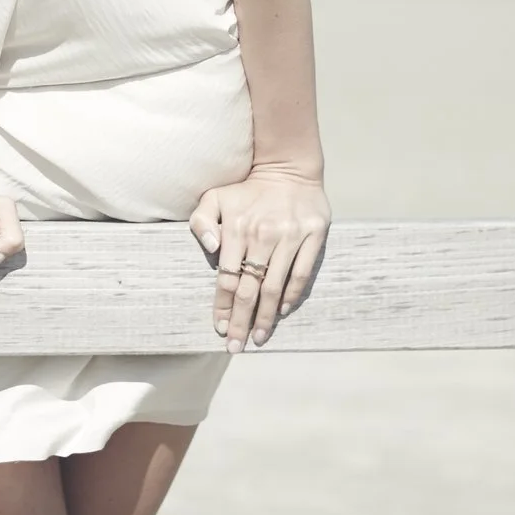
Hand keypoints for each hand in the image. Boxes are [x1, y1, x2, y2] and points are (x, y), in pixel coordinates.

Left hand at [189, 168, 330, 350]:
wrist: (289, 168)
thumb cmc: (247, 190)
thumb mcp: (214, 196)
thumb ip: (201, 221)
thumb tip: (210, 248)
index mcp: (237, 229)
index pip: (228, 278)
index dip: (223, 307)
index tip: (220, 328)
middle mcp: (263, 235)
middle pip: (250, 289)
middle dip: (242, 321)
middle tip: (236, 346)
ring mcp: (290, 237)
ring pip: (275, 287)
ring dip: (266, 316)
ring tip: (259, 337)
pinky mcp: (313, 236)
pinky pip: (301, 274)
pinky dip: (291, 295)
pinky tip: (281, 311)